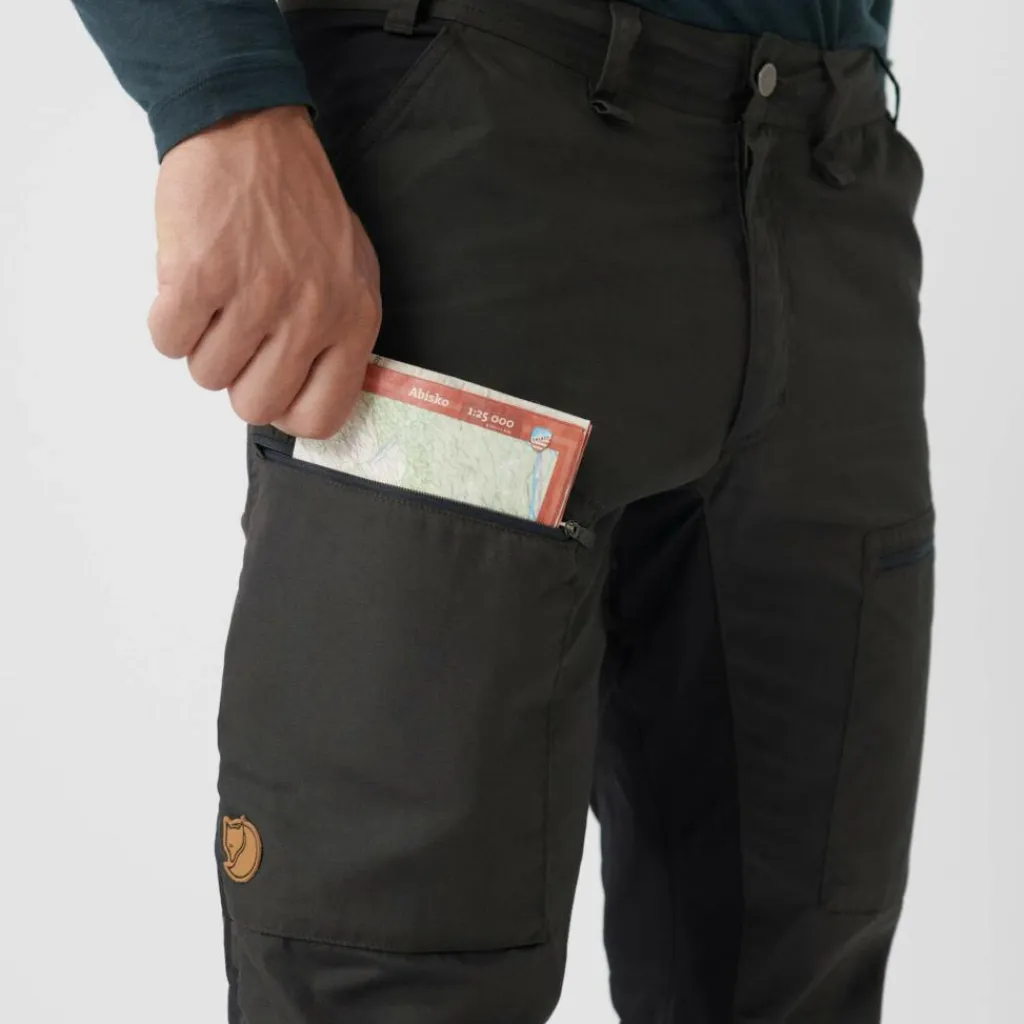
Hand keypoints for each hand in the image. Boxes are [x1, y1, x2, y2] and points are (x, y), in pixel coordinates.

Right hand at [147, 105, 380, 438]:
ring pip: (207, 375)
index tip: (271, 384)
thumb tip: (309, 396)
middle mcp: (312, 315)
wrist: (251, 132)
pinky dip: (168, 318)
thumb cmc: (299, 205)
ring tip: (219, 295)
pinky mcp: (201, 276)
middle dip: (237, 377)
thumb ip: (340, 337)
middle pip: (255, 406)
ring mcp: (257, 296)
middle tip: (238, 333)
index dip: (286, 410)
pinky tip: (190, 283)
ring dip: (202, 342)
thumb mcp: (351, 272)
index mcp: (355, 320)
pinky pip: (168, 341)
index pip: (321, 416)